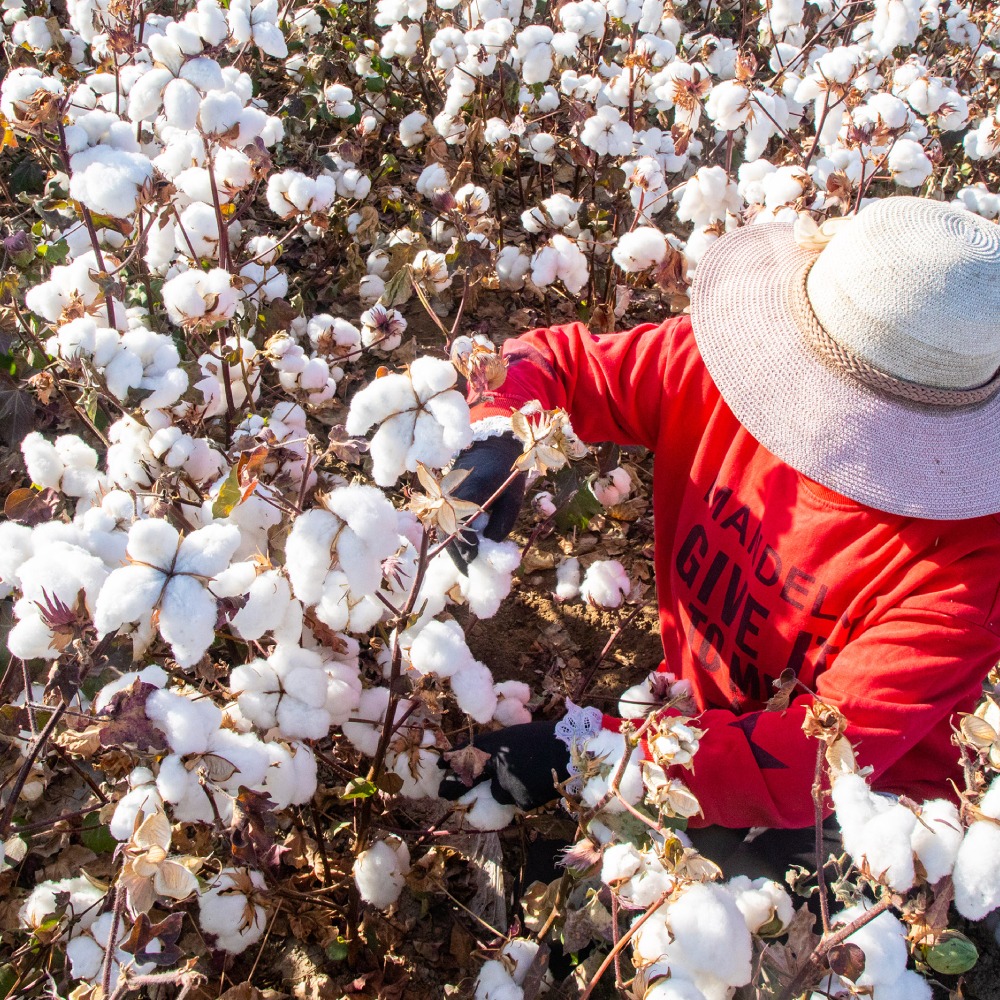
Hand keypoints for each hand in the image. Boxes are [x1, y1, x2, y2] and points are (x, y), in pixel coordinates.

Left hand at [438, 721, 569, 809]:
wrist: (572, 751)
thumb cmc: (545, 739)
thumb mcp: (515, 736)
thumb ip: (495, 749)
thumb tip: (476, 761)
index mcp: (497, 743)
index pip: (467, 752)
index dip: (451, 760)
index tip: (439, 766)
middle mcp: (497, 764)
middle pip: (470, 778)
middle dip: (455, 786)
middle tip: (443, 792)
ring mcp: (509, 784)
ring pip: (498, 793)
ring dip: (505, 789)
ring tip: (527, 775)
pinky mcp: (521, 800)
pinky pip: (515, 802)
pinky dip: (522, 796)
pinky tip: (536, 783)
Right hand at [447, 433, 526, 572]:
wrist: (491, 449)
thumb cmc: (506, 474)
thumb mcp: (512, 500)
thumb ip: (501, 525)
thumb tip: (489, 549)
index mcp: (467, 495)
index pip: (462, 534)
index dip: (469, 555)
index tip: (478, 568)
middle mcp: (449, 499)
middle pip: (448, 538)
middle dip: (461, 559)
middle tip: (472, 577)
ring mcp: (443, 501)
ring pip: (444, 534)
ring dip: (456, 552)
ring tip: (470, 568)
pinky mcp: (443, 503)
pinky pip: (445, 527)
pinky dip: (455, 540)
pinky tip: (467, 552)